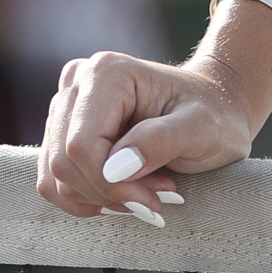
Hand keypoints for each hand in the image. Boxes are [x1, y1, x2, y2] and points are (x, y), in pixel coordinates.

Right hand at [35, 49, 256, 222]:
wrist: (216, 107)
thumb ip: (161, 141)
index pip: (81, 146)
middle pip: (63, 163)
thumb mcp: (203, 128)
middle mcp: (78, 82)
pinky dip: (89, 199)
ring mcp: (66, 107)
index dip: (110, 183)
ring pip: (55, 178)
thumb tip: (114, 168)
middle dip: (108, 193)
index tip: (154, 198)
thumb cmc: (215, 114)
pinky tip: (126, 192)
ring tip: (146, 193)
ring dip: (100, 198)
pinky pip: (55, 182)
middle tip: (155, 199)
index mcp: (107, 73)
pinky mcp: (63, 132)